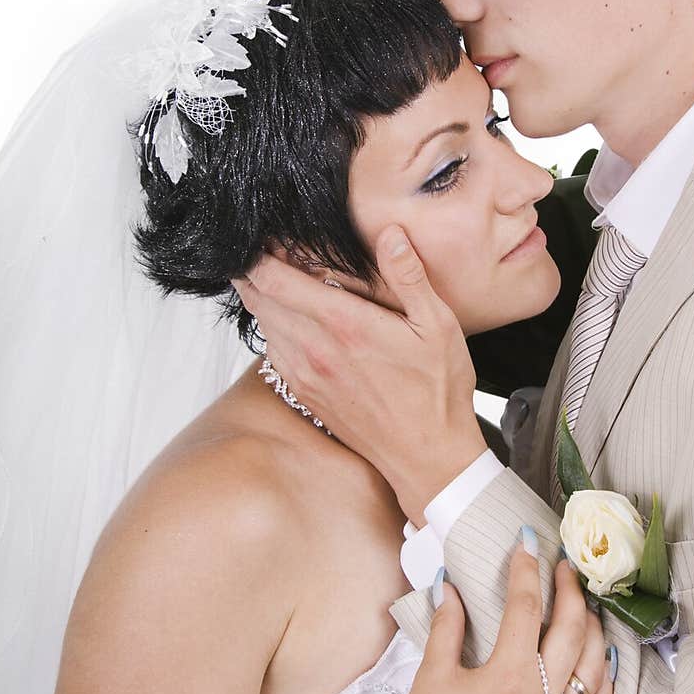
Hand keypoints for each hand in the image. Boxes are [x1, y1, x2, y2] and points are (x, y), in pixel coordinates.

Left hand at [233, 229, 485, 520]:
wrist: (426, 457)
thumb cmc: (437, 392)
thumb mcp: (438, 327)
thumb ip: (409, 277)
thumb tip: (391, 235)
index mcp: (345, 326)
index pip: (276, 280)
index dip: (260, 253)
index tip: (265, 235)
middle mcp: (315, 350)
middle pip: (259, 299)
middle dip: (254, 270)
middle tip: (264, 249)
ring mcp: (305, 375)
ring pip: (262, 325)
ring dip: (261, 298)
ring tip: (275, 277)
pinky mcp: (305, 393)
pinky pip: (272, 352)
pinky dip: (273, 329)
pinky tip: (290, 320)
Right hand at [386, 552, 611, 693]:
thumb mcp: (431, 673)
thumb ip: (447, 625)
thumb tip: (450, 586)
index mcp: (510, 677)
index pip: (526, 608)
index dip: (526, 570)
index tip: (526, 542)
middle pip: (571, 632)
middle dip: (570, 592)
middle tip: (563, 567)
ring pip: (593, 670)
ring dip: (594, 632)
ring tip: (585, 606)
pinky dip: (606, 691)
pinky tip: (605, 666)